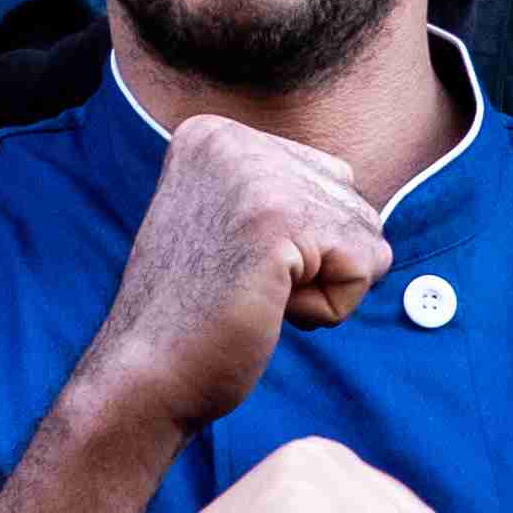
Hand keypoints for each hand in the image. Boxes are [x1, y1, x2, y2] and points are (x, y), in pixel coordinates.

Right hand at [77, 116, 394, 438]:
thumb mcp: (230, 226)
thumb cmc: (195, 319)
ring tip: (253, 298)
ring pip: (365, 234)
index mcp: (214, 136)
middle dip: (318, 263)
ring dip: (323, 286)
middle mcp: (232, 141)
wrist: (145, 377)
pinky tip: (268, 310)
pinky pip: (363, 266)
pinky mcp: (279, 219)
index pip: (328, 177)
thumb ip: (286, 195)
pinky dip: (330, 307)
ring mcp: (254, 174)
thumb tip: (367, 208)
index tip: (232, 265)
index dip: (301, 243)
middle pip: (353, 201)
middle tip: (243, 288)